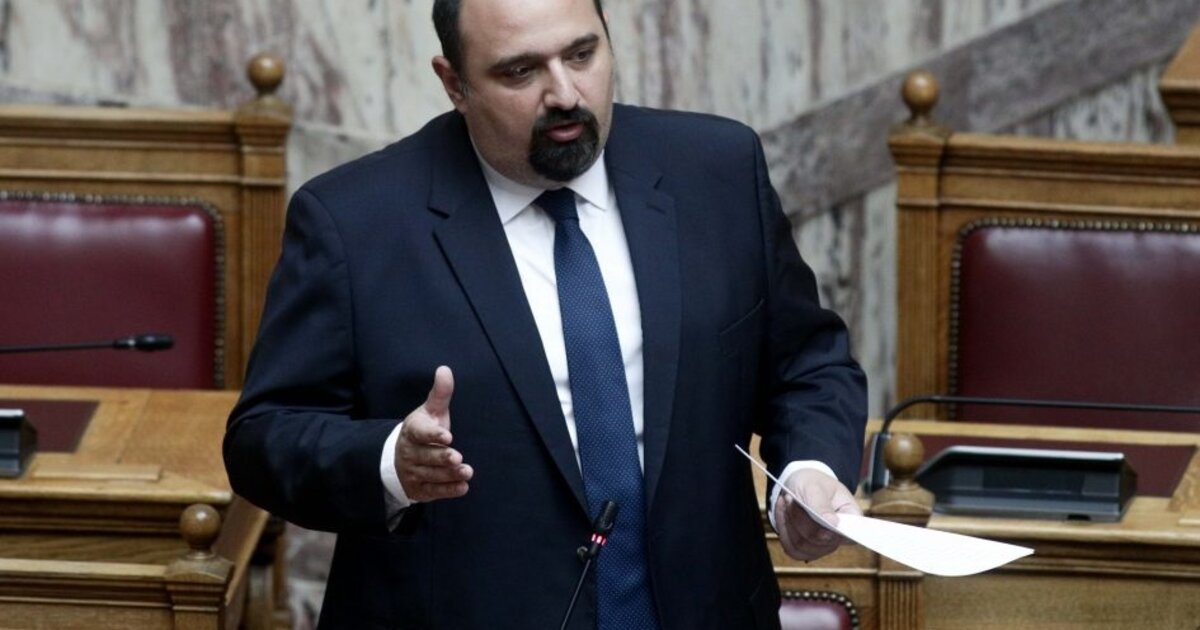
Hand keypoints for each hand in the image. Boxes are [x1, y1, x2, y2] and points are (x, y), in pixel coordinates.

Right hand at [394, 366, 472, 501]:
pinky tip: (463, 487)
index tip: (448, 436)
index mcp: (412, 430)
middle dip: (442, 458)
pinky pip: (434, 491)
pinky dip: (448, 491)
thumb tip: (445, 369)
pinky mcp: (419, 489)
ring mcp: (413, 472)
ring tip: (467, 472)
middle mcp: (410, 452)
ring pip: (432, 474)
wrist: (399, 458)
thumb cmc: (423, 430)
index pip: (421, 432)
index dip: (433, 435)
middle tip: (458, 458)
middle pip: (426, 456)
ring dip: (449, 475)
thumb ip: (440, 393)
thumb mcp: (430, 411)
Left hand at [774, 468, 859, 561]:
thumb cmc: (812, 484)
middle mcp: (839, 537)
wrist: (800, 486)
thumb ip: (823, 505)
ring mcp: (822, 547)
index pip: (852, 534)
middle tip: (791, 497)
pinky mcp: (805, 550)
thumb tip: (833, 523)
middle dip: (801, 518)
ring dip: (790, 521)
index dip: (837, 533)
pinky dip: (783, 527)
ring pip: (802, 545)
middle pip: (820, 540)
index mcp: (851, 517)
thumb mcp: (815, 487)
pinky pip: (791, 547)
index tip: (824, 520)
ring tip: (787, 500)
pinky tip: (783, 511)